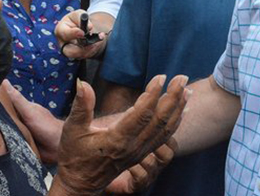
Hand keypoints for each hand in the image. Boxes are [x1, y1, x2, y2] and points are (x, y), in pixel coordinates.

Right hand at [3, 80, 63, 163]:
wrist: (59, 147)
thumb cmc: (46, 126)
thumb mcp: (29, 111)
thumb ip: (17, 99)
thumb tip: (4, 82)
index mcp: (22, 110)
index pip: (4, 105)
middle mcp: (21, 121)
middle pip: (3, 120)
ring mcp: (21, 134)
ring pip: (5, 133)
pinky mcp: (22, 147)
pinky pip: (10, 147)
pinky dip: (4, 148)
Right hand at [53, 75, 187, 195]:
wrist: (80, 183)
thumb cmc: (74, 155)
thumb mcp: (72, 129)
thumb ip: (81, 106)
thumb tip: (83, 83)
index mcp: (117, 139)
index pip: (142, 114)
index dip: (153, 94)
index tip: (161, 76)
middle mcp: (133, 147)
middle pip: (160, 121)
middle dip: (173, 98)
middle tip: (182, 78)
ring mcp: (140, 152)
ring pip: (165, 130)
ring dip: (178, 109)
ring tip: (187, 89)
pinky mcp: (142, 154)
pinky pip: (163, 137)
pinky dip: (175, 122)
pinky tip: (182, 110)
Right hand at [55, 10, 107, 59]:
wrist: (82, 27)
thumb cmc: (77, 19)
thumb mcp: (79, 14)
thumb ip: (82, 18)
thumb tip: (88, 27)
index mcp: (60, 30)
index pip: (65, 34)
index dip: (73, 34)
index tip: (83, 33)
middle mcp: (63, 43)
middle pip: (69, 51)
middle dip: (82, 49)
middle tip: (93, 43)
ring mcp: (69, 51)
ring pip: (79, 55)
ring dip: (91, 49)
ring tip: (99, 40)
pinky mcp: (77, 55)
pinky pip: (85, 56)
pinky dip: (93, 50)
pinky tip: (98, 43)